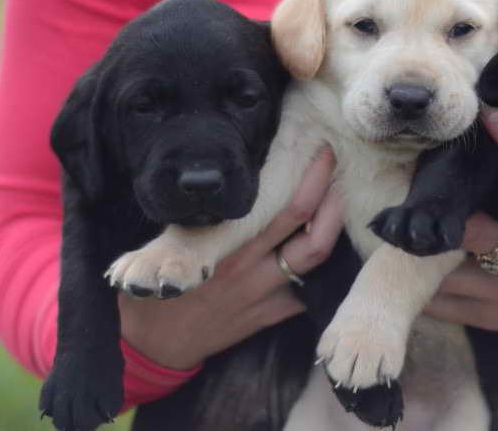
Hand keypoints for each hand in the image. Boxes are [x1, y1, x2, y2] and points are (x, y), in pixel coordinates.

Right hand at [118, 148, 344, 369]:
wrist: (158, 345)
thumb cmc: (157, 288)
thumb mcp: (165, 248)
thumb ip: (191, 219)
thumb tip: (207, 179)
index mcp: (230, 250)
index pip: (282, 213)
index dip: (309, 183)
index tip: (319, 153)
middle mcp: (255, 271)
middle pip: (310, 234)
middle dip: (329, 196)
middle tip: (336, 166)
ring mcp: (268, 295)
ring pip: (315, 260)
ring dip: (333, 228)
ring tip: (340, 197)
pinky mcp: (273, 315)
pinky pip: (308, 291)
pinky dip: (323, 268)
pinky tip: (331, 246)